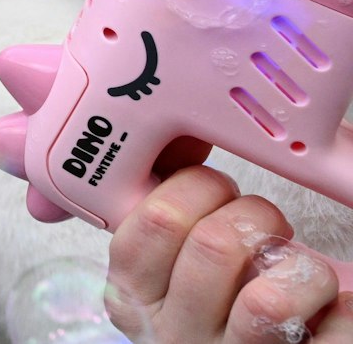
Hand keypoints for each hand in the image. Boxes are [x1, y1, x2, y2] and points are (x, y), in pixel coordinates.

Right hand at [108, 162, 352, 341]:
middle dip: (256, 214)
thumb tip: (190, 144)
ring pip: (270, 301)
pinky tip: (334, 307)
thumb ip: (172, 223)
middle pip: (214, 246)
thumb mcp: (165, 272)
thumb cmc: (206, 312)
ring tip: (300, 271)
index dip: (197, 186)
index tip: (219, 190)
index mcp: (137, 296)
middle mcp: (176, 332)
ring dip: (301, 268)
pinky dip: (343, 310)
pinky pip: (329, 338)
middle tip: (266, 224)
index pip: (156, 219)